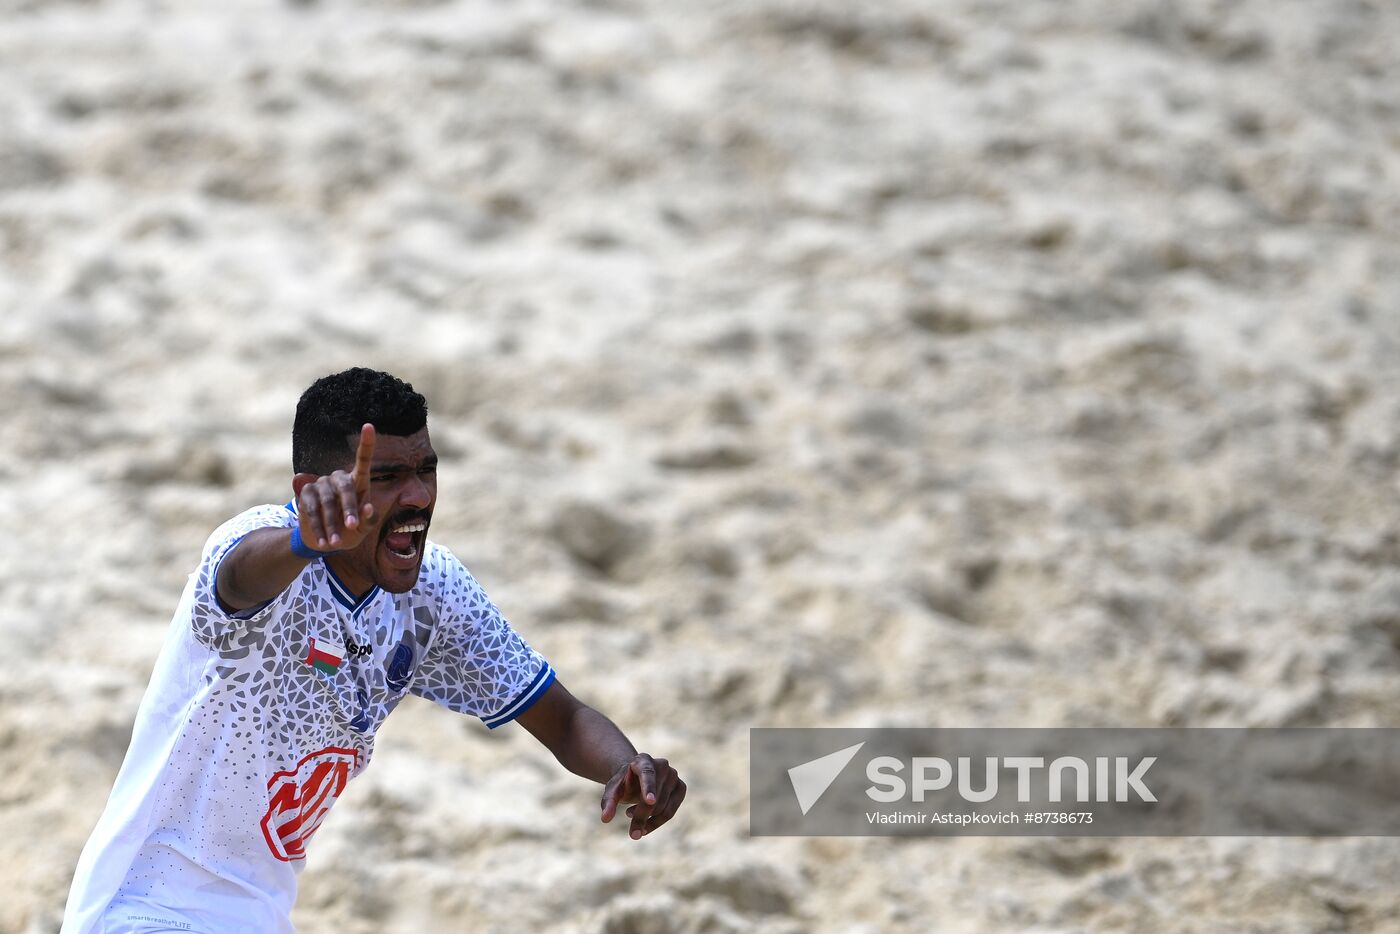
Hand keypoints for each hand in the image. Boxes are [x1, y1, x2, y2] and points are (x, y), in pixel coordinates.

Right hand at [296, 424, 376, 550]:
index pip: (363, 459)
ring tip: (336, 543)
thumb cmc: (350, 532)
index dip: (366, 443)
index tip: (369, 426)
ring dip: (332, 523)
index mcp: (358, 482)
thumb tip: (369, 506)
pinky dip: (318, 527)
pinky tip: (323, 541)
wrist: (324, 541)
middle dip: (350, 508)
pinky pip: (311, 509)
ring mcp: (321, 483)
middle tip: (353, 527)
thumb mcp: (363, 530)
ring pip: (328, 501)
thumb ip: (369, 520)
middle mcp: (339, 478)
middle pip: (346, 486)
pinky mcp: (306, 492)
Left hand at [600, 754, 684, 839]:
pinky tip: (646, 821)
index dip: (648, 787)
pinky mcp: (681, 787)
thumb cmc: (623, 784)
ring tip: (632, 816)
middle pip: (654, 799)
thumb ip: (608, 802)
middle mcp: (662, 765)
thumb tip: (605, 819)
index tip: (649, 801)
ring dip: (648, 820)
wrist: (635, 778)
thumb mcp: (612, 791)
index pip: (647, 774)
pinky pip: (671, 812)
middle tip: (632, 834)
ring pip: (664, 808)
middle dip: (642, 817)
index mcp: (643, 760)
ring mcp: (674, 775)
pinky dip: (657, 821)